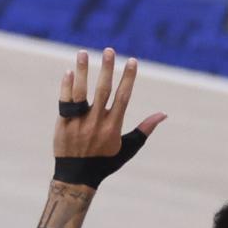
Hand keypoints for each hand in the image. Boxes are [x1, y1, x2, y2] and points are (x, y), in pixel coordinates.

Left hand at [53, 48, 165, 187]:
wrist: (76, 177)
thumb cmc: (105, 162)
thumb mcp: (127, 148)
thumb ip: (144, 130)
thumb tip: (163, 114)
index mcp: (113, 127)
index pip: (123, 97)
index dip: (128, 78)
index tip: (132, 61)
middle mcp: (96, 123)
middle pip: (103, 90)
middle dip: (108, 69)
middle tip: (110, 50)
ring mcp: (79, 123)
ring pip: (81, 93)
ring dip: (83, 71)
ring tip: (83, 52)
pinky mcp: (63, 124)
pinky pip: (65, 102)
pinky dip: (66, 87)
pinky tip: (69, 72)